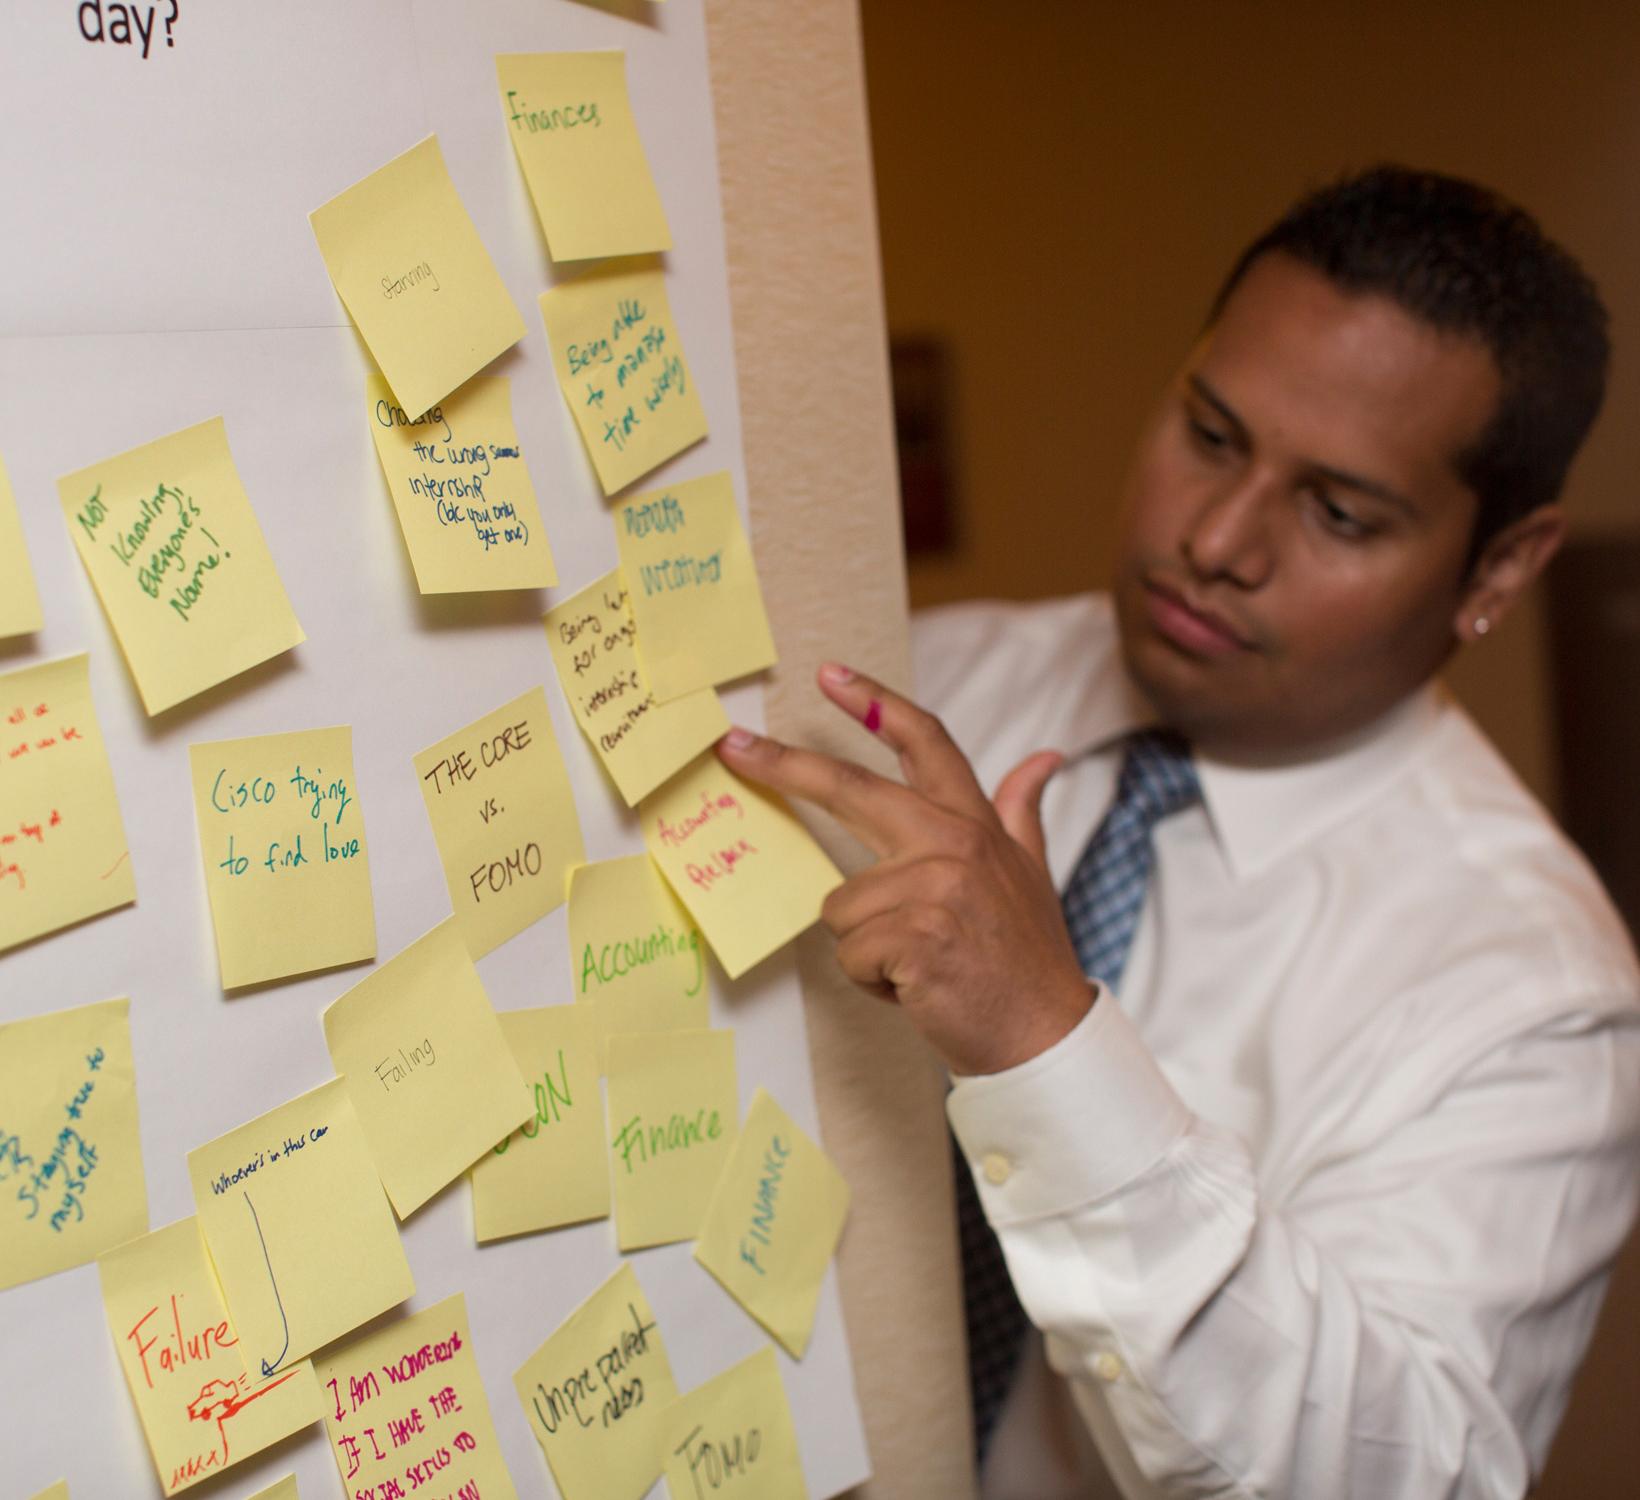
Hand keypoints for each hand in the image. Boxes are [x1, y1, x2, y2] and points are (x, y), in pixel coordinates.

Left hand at [716, 662, 1093, 1074]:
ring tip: (918, 965)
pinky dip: (872, 980)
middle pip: (850, 788)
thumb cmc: (1025, 958)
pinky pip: (850, 951)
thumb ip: (1022, 810)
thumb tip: (1044, 756)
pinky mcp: (915, 937)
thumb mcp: (1031, 872)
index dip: (876, 700)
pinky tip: (916, 986)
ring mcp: (935, 887)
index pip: (925, 743)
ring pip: (840, 906)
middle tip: (732, 747)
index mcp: (974, 824)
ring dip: (867, 947)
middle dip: (784, 765)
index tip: (829, 674)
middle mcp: (953, 843)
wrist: (1045, 1036)